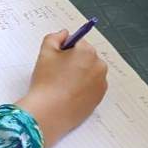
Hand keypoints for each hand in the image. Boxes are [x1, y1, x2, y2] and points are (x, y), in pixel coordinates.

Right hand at [17, 29, 107, 147]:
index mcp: (88, 52)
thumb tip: (64, 34)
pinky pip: (91, 87)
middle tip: (57, 73)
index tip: (56, 59)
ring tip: (62, 85)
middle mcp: (99, 66)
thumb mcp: (45, 52)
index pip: (78, 42)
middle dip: (74, 61)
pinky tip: (68, 94)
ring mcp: (101, 83)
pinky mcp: (99, 98)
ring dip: (79, 74)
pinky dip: (82, 87)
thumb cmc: (47, 81)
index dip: (64, 49)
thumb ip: (54, 37)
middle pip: (85, 57)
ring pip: (89, 72)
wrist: (49, 112)